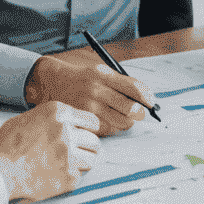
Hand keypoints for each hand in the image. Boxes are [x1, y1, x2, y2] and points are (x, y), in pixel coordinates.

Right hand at [0, 101, 99, 202]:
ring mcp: (69, 154)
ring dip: (83, 163)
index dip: (88, 130)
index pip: (91, 120)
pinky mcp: (67, 176)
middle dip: (87, 148)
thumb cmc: (4, 146)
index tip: (85, 136)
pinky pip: (79, 177)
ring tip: (69, 166)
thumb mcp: (27, 119)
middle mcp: (66, 131)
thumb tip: (66, 124)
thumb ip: (51, 120)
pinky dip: (69, 179)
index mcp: (58, 113)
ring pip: (92, 159)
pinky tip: (55, 176)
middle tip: (78, 154)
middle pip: (94, 141)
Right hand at [24, 51, 154, 134]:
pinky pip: (106, 130)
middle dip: (139, 113)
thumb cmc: (82, 79)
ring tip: (123, 118)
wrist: (51, 83)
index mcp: (103, 75)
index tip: (151, 102)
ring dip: (127, 122)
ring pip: (120, 122)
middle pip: (129, 107)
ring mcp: (88, 107)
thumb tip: (145, 98)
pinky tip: (108, 121)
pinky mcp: (82, 121)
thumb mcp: (100, 72)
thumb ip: (121, 83)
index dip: (146, 96)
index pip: (133, 87)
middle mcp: (96, 90)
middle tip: (140, 114)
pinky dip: (112, 128)